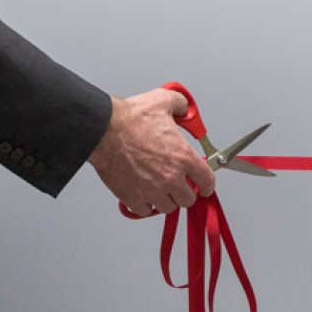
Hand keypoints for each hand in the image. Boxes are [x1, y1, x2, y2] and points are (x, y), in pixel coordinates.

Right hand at [87, 89, 217, 215]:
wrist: (103, 130)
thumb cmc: (129, 118)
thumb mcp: (163, 100)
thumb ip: (180, 105)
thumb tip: (184, 108)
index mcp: (182, 157)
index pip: (207, 180)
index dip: (207, 184)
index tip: (204, 186)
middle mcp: (170, 177)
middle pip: (188, 199)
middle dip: (185, 192)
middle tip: (179, 185)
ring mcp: (152, 190)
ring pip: (168, 207)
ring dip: (166, 199)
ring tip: (161, 189)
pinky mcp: (133, 197)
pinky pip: (146, 211)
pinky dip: (146, 205)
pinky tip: (144, 194)